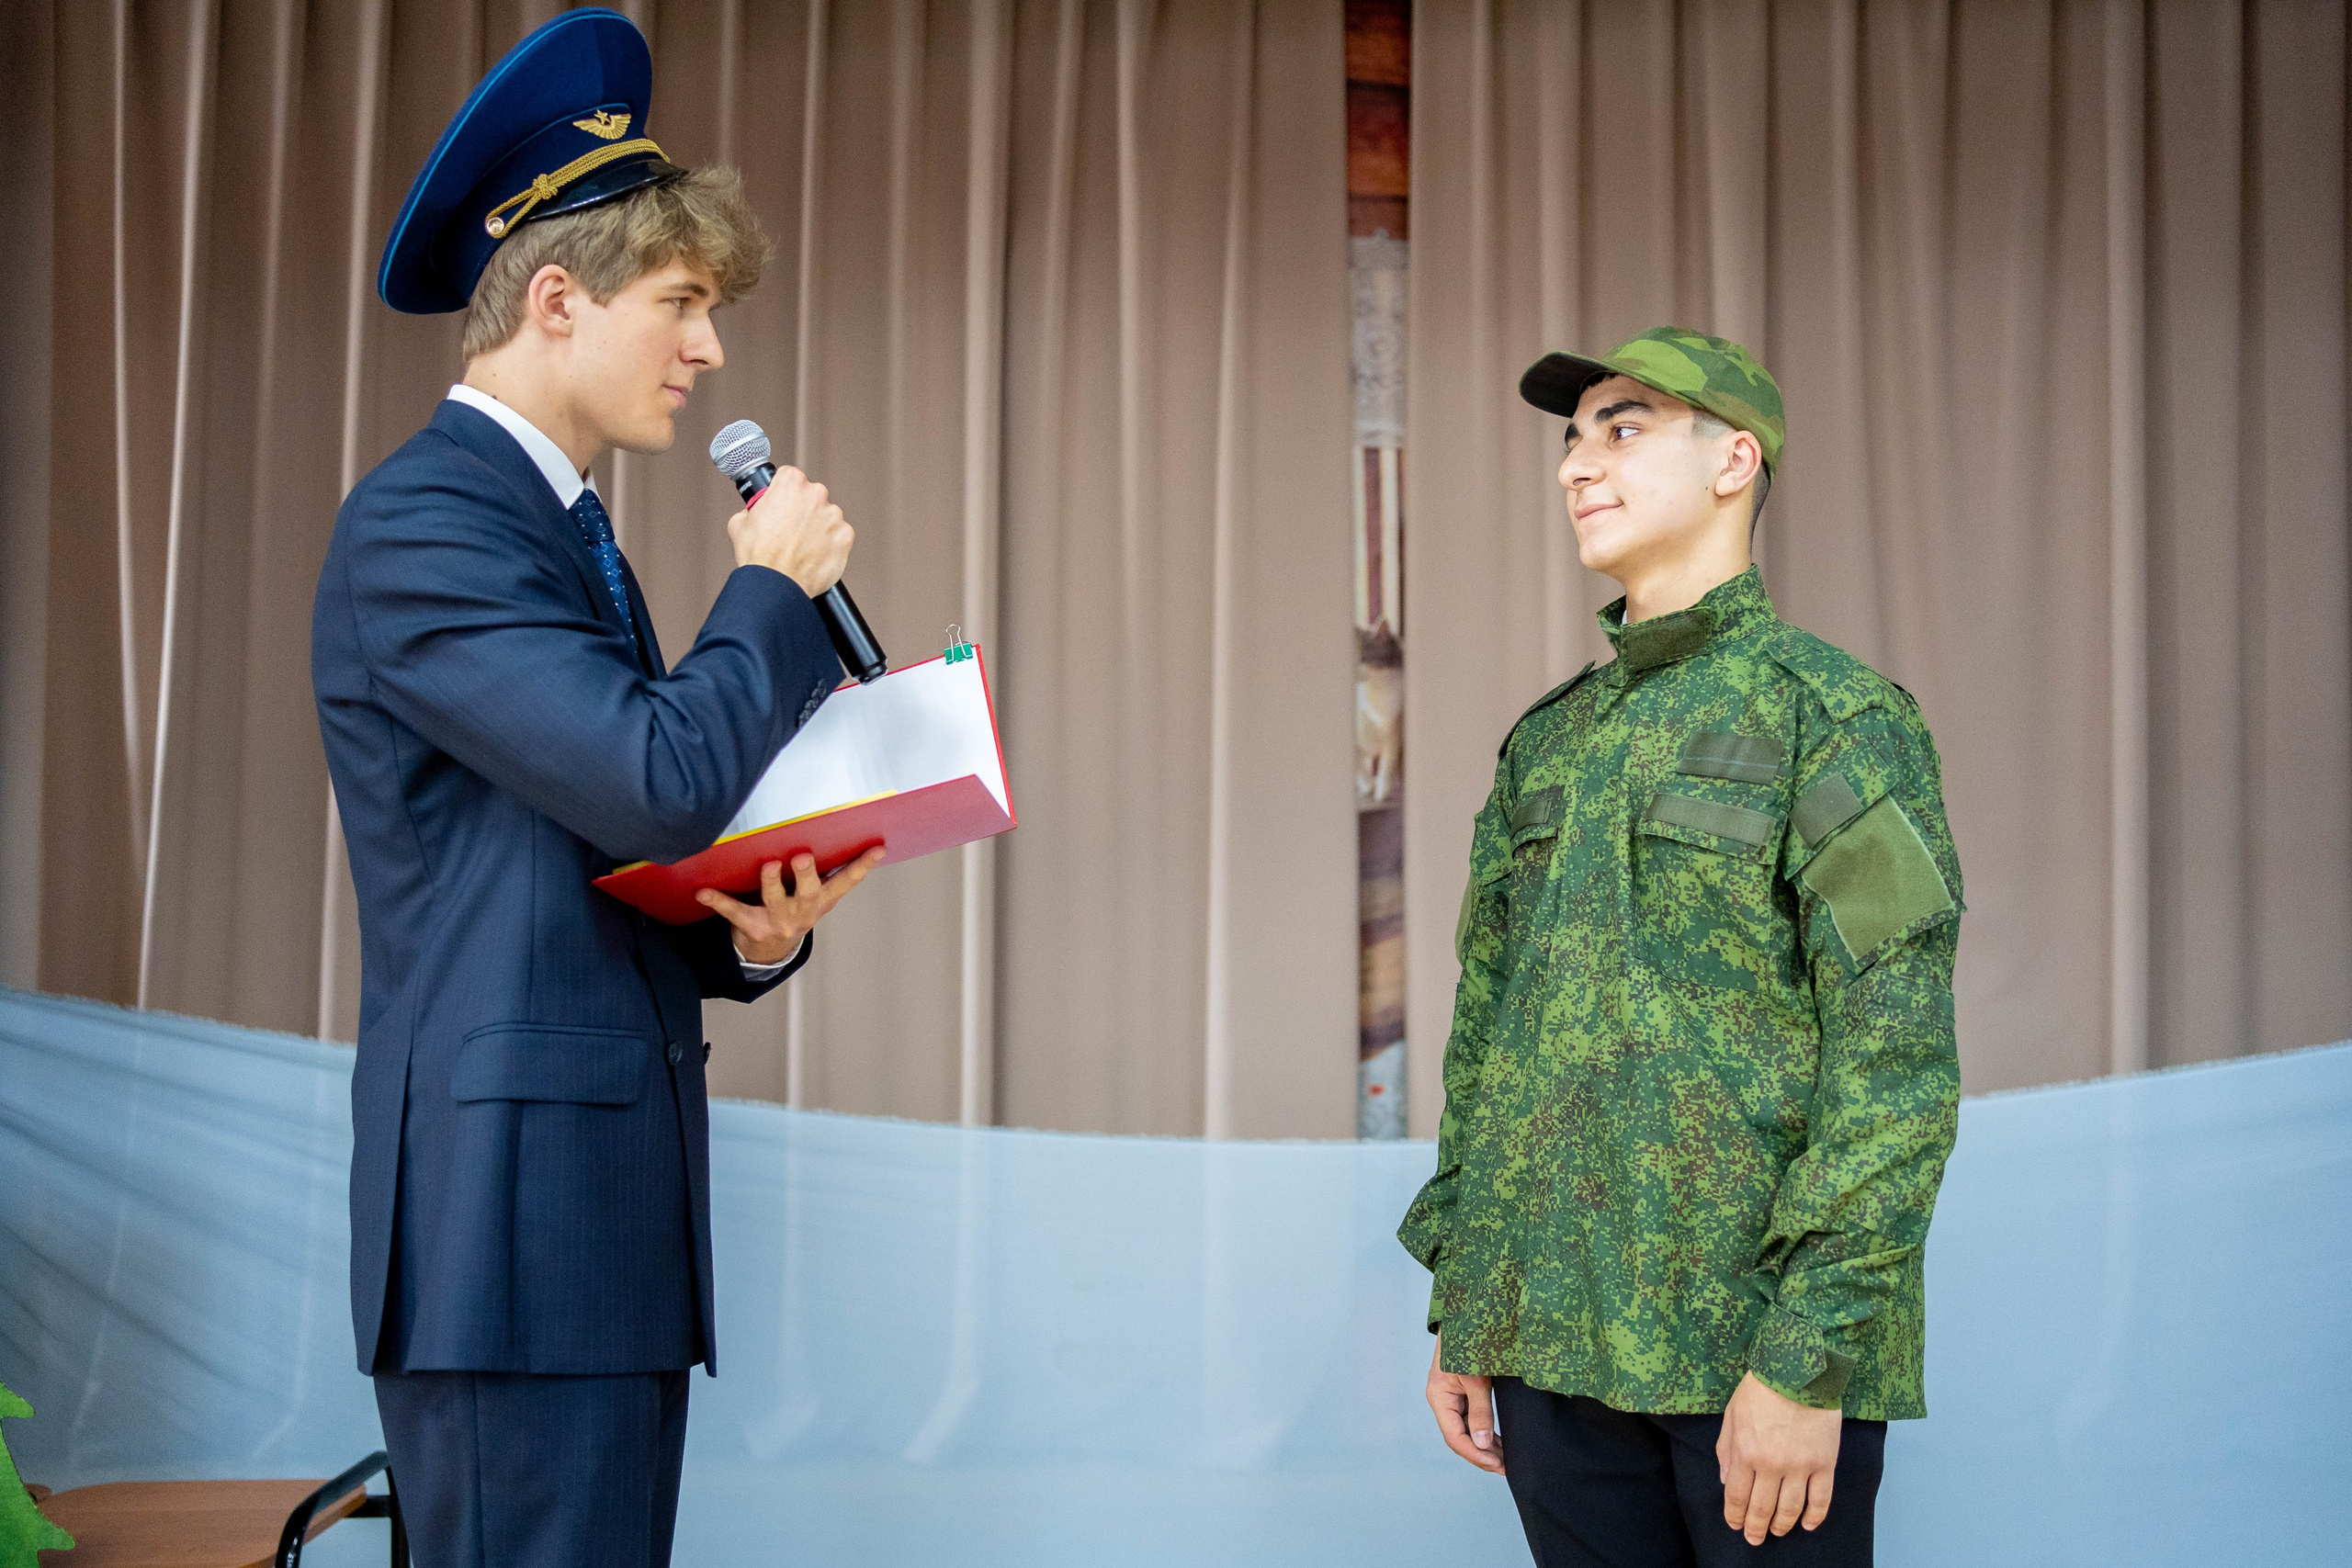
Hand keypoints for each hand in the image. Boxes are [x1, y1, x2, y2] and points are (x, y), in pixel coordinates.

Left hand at [695, 848, 883, 964]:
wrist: (768, 951)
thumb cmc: (793, 910)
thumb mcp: (815, 898)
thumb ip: (827, 873)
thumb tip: (850, 836)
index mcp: (821, 901)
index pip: (846, 882)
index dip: (862, 866)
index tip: (876, 848)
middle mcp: (802, 912)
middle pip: (809, 893)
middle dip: (806, 875)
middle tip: (803, 857)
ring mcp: (777, 921)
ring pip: (774, 900)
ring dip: (771, 883)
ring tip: (768, 865)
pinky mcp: (751, 926)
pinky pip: (733, 911)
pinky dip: (718, 900)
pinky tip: (702, 891)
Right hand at [728, 466, 851, 597]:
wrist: (777, 584)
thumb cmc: (759, 556)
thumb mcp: (740, 522)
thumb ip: (753, 508)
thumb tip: (758, 510)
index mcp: (791, 483)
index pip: (790, 478)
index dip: (783, 493)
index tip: (782, 505)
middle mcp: (816, 494)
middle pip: (811, 496)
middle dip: (803, 510)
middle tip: (790, 530)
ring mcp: (833, 515)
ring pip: (827, 516)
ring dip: (818, 527)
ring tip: (801, 547)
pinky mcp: (845, 536)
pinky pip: (839, 536)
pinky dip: (830, 544)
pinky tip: (814, 555)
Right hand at [1426, 1334, 1504, 1474]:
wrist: (1467, 1313)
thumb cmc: (1469, 1342)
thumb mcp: (1477, 1378)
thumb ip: (1480, 1411)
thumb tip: (1482, 1444)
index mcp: (1439, 1397)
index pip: (1455, 1437)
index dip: (1476, 1455)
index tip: (1498, 1465)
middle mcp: (1442, 1400)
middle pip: (1459, 1437)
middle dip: (1482, 1454)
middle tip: (1507, 1467)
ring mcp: (1451, 1396)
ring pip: (1466, 1430)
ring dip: (1484, 1446)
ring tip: (1506, 1459)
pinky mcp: (1461, 1391)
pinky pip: (1470, 1419)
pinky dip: (1484, 1432)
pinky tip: (1499, 1442)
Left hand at [1717, 1371, 1841, 1544]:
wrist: (1799, 1370)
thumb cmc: (1760, 1389)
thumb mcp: (1732, 1415)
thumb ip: (1726, 1450)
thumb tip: (1724, 1480)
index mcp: (1745, 1453)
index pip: (1737, 1496)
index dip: (1735, 1516)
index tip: (1735, 1525)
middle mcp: (1772, 1465)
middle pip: (1762, 1508)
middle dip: (1756, 1528)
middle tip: (1754, 1539)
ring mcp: (1800, 1466)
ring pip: (1790, 1509)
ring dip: (1782, 1526)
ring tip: (1777, 1532)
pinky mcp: (1825, 1463)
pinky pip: (1821, 1499)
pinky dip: (1814, 1517)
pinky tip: (1807, 1525)